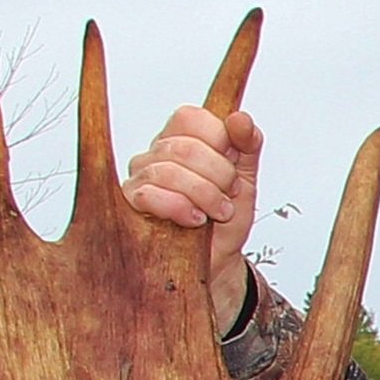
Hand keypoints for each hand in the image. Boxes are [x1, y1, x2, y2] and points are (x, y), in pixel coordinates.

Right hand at [124, 105, 263, 334]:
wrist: (219, 262)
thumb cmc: (225, 220)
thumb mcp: (246, 180)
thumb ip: (248, 146)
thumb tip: (241, 119)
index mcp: (181, 139)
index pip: (190, 117)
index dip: (218, 139)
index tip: (234, 162)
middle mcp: (156, 154)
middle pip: (183, 147)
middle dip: (218, 174)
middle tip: (229, 194)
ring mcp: (140, 178)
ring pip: (168, 170)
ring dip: (204, 194)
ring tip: (218, 212)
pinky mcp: (131, 205)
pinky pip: (149, 195)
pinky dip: (180, 207)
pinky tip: (196, 220)